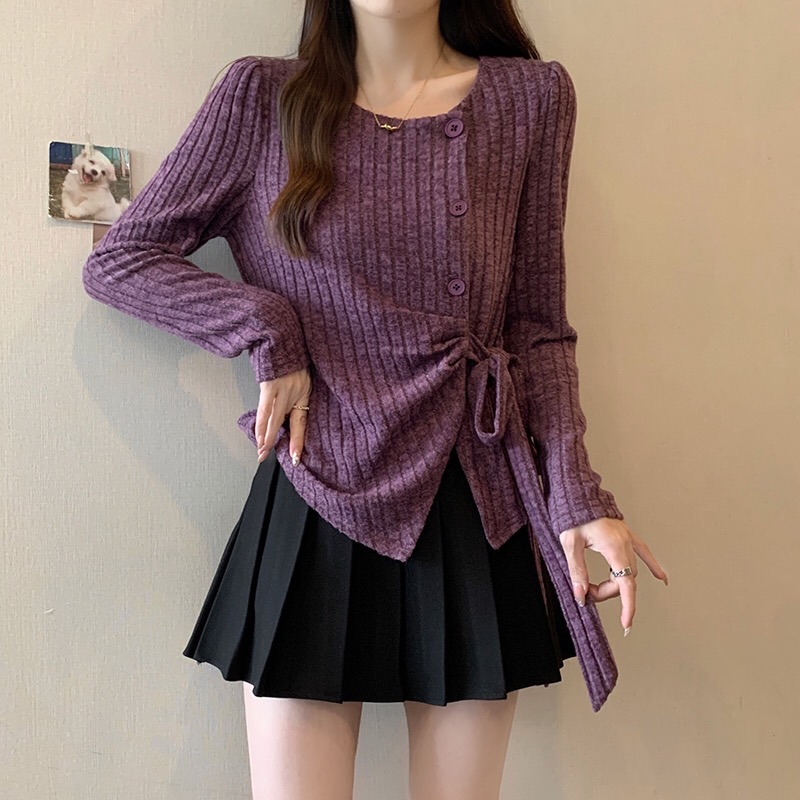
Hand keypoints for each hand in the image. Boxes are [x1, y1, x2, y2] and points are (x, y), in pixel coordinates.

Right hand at [255, 367, 312, 463]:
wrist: (283, 339)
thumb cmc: (291, 358)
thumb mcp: (301, 377)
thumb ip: (296, 393)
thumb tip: (286, 409)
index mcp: (304, 393)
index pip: (301, 421)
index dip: (298, 440)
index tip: (295, 457)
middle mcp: (295, 393)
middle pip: (288, 423)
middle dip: (281, 442)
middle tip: (273, 457)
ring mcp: (282, 390)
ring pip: (275, 419)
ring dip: (268, 437)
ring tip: (262, 450)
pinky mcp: (270, 385)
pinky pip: (265, 408)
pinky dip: (261, 423)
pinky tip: (259, 434)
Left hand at [559, 518, 667, 635]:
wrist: (577, 493)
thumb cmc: (572, 515)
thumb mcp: (569, 544)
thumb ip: (577, 571)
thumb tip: (581, 595)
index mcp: (613, 546)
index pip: (625, 584)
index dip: (627, 606)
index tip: (626, 624)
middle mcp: (625, 543)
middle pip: (625, 580)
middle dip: (608, 592)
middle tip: (587, 593)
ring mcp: (628, 538)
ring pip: (631, 570)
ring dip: (617, 583)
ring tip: (594, 587)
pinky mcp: (626, 534)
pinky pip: (643, 552)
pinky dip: (652, 566)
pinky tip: (662, 579)